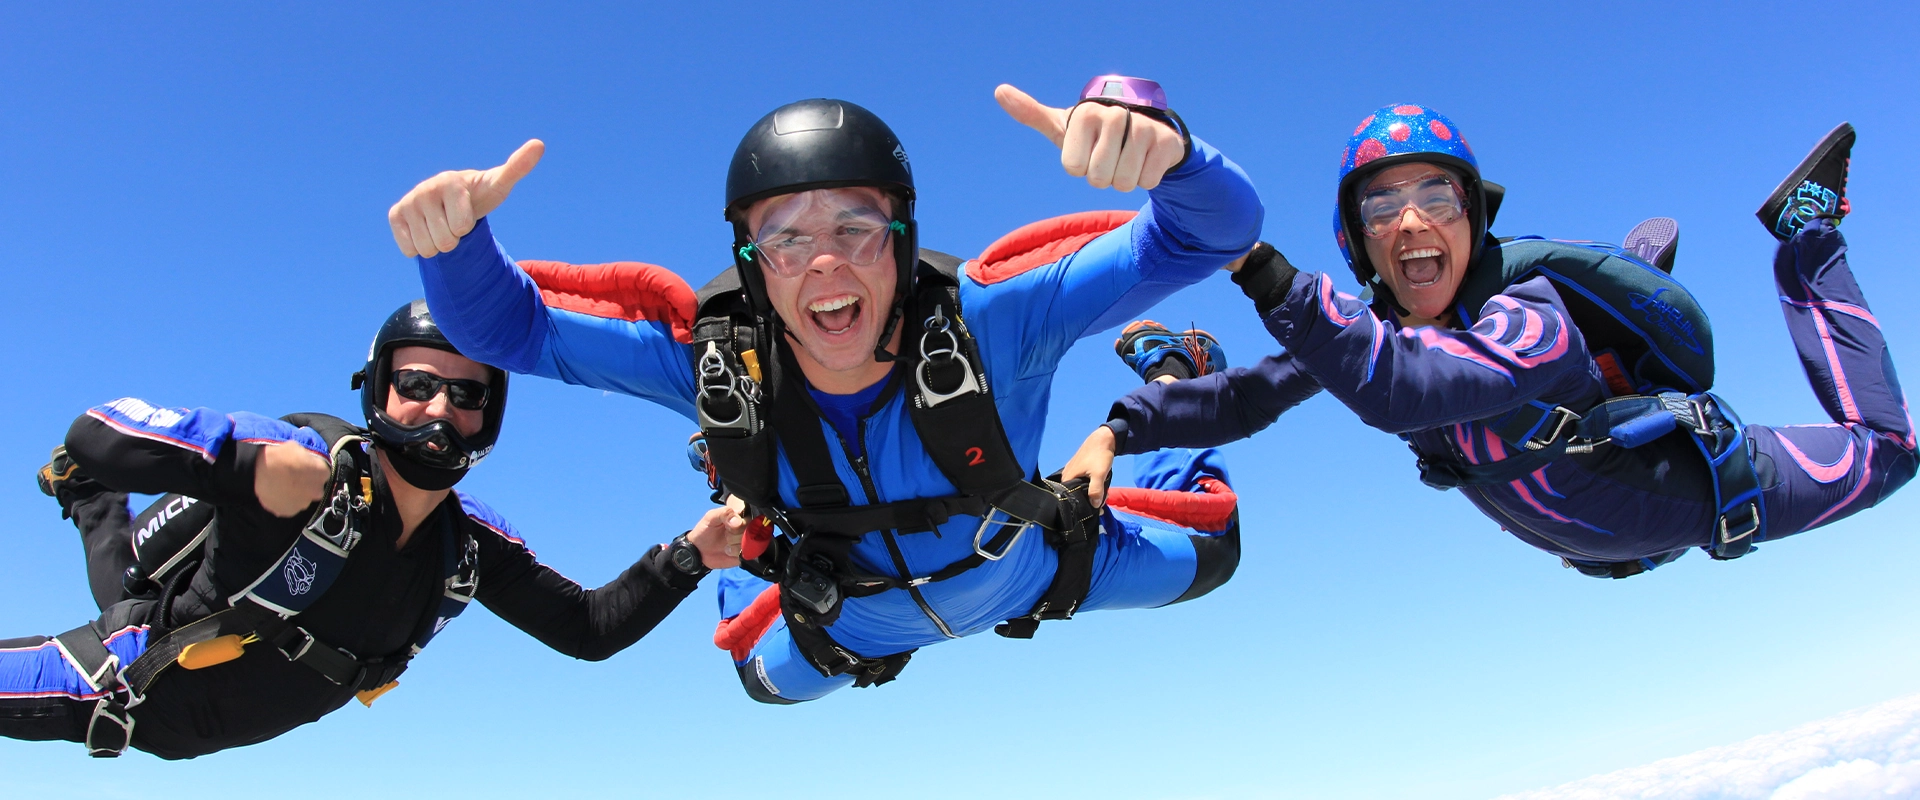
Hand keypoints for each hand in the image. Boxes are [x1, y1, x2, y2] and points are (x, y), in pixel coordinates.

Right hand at [254, 440, 329, 517]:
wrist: (256, 470)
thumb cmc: (278, 456)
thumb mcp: (297, 447)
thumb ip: (307, 457)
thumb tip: (308, 459)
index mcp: (322, 473)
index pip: (323, 473)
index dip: (313, 470)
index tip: (305, 469)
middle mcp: (317, 491)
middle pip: (315, 488)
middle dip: (307, 483)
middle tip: (294, 478)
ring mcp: (303, 503)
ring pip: (303, 498)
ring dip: (297, 494)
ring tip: (284, 486)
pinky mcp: (289, 512)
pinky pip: (291, 507)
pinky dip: (286, 502)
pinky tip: (278, 493)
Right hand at [389, 139, 544, 257]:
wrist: (452, 200)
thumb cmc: (479, 195)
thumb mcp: (499, 184)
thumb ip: (517, 167)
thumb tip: (539, 144)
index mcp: (450, 182)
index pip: (462, 227)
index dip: (467, 227)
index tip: (467, 211)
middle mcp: (424, 189)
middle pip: (444, 242)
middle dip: (453, 239)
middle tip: (454, 222)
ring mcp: (408, 201)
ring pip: (426, 248)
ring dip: (437, 245)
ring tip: (442, 224)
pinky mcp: (395, 215)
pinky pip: (408, 249)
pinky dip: (419, 247)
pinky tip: (425, 228)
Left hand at [686, 503, 746, 569]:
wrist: (699, 551)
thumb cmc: (705, 530)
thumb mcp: (711, 517)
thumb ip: (724, 513)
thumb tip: (739, 521)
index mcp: (740, 516)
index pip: (751, 517)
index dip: (740, 524)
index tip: (728, 526)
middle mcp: (747, 528)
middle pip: (752, 530)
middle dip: (736, 534)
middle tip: (726, 535)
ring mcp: (747, 541)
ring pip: (751, 542)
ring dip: (735, 544)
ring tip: (726, 544)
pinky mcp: (746, 553)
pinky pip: (749, 553)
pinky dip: (736, 552)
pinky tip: (728, 551)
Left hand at [996, 84, 1184, 191]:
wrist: (1142, 129)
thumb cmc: (1093, 133)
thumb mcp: (1062, 126)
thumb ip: (1031, 113)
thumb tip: (999, 90)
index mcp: (1086, 113)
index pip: (1073, 168)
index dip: (1079, 167)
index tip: (1087, 149)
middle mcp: (1115, 115)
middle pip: (1098, 178)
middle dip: (1101, 177)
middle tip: (1108, 157)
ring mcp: (1144, 127)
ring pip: (1123, 182)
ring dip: (1122, 179)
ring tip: (1125, 159)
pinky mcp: (1167, 142)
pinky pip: (1147, 182)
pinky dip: (1144, 179)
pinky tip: (1144, 160)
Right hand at [1059, 425, 1119, 507]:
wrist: (1103, 439)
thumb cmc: (1099, 456)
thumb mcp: (1099, 475)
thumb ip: (1096, 491)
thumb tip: (1094, 506)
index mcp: (1067, 478)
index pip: (1070, 498)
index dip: (1082, 506)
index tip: (1095, 510)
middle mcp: (1066, 475)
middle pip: (1075, 494)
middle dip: (1088, 500)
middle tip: (1101, 502)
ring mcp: (1072, 471)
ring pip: (1080, 488)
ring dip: (1091, 492)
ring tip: (1102, 494)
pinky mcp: (1078, 468)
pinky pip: (1082, 481)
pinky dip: (1090, 485)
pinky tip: (1099, 486)